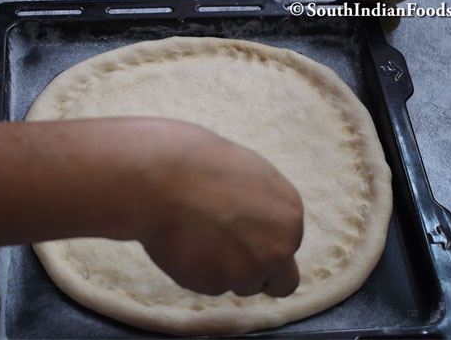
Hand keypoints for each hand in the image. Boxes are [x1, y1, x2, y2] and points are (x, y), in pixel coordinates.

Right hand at [138, 121, 303, 296]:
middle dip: (259, 273)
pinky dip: (197, 271)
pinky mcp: (215, 284)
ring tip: (197, 239)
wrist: (161, 178)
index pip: (289, 246)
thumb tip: (261, 222)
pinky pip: (210, 286)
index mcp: (289, 215)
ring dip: (224, 271)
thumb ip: (264, 207)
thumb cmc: (199, 164)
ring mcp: (248, 270)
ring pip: (243, 285)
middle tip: (229, 259)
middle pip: (281, 281)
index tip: (244, 238)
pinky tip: (184, 243)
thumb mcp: (248, 174)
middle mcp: (278, 248)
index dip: (265, 244)